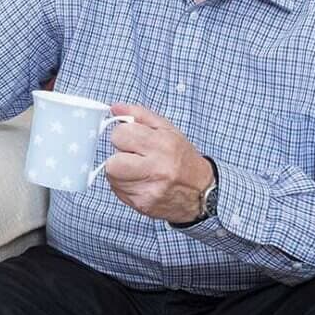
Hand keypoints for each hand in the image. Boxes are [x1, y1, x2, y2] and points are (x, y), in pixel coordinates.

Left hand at [104, 103, 213, 222]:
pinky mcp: (143, 205)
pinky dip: (124, 185)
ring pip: (113, 178)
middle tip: (130, 156)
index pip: (120, 135)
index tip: (130, 138)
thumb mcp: (167, 129)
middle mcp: (157, 169)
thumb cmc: (183, 158)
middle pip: (113, 163)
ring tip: (136, 168)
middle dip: (117, 156)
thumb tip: (115, 108)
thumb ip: (139, 115)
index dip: (122, 135)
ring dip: (119, 171)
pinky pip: (118, 192)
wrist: (201, 192)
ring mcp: (149, 190)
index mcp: (163, 145)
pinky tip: (138, 180)